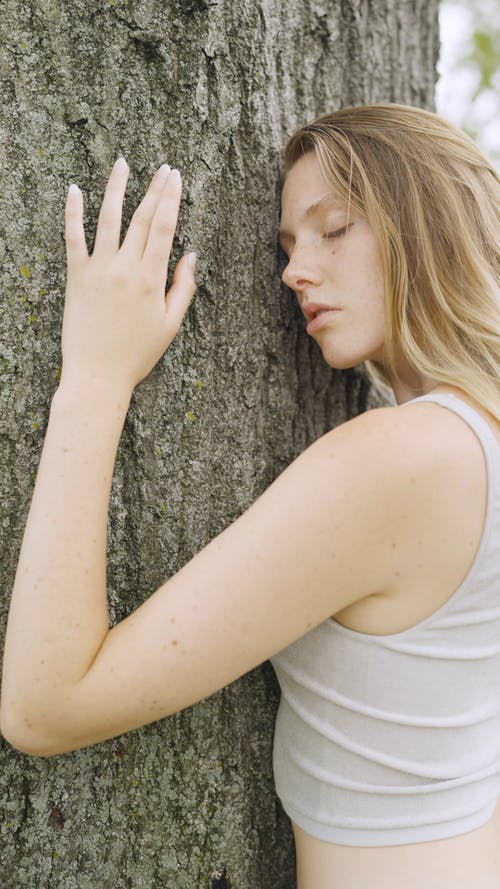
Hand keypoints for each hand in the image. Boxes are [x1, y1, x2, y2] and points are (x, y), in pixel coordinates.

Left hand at [60, 157, 196, 393]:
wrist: (97, 376)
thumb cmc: (137, 355)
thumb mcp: (170, 325)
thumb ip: (183, 288)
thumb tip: (191, 256)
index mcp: (151, 279)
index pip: (164, 228)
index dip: (171, 199)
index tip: (177, 178)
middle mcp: (124, 268)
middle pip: (141, 218)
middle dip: (154, 189)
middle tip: (164, 167)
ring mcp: (98, 269)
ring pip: (107, 218)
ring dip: (116, 188)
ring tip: (122, 164)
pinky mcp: (75, 276)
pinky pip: (72, 238)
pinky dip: (72, 212)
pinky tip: (75, 190)